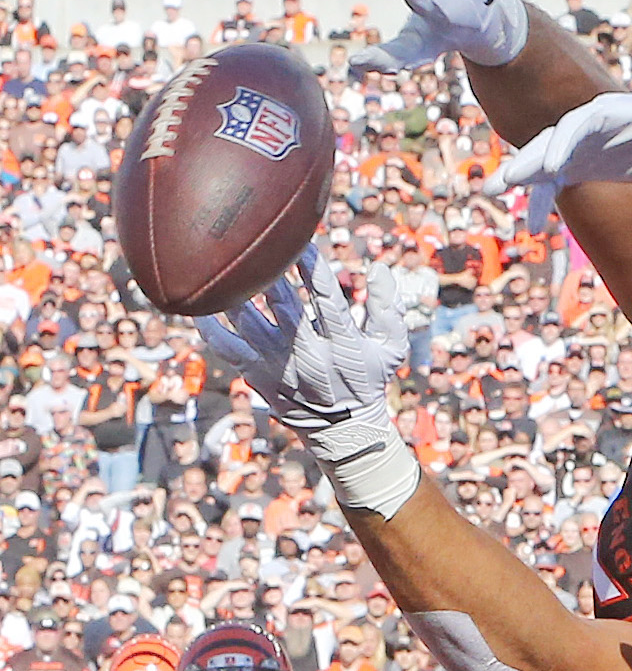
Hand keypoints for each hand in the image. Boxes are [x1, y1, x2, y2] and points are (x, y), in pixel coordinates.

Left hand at [199, 248, 419, 517]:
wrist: (344, 430)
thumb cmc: (368, 378)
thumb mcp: (391, 347)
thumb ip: (388, 307)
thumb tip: (379, 268)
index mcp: (343, 342)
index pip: (326, 296)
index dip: (312, 266)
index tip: (302, 241)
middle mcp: (308, 352)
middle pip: (283, 303)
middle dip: (271, 269)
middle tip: (258, 242)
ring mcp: (278, 364)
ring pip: (248, 321)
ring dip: (236, 290)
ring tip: (226, 262)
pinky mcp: (256, 374)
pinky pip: (224, 347)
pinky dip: (209, 325)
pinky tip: (200, 304)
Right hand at [484, 81, 631, 234]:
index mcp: (612, 110)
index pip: (581, 123)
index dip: (565, 142)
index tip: (552, 166)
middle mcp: (590, 127)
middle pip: (552, 139)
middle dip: (529, 158)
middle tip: (505, 180)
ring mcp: (584, 148)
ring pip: (544, 159)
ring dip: (520, 174)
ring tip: (490, 189)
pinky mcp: (585, 167)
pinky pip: (556, 184)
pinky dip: (542, 201)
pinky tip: (530, 228)